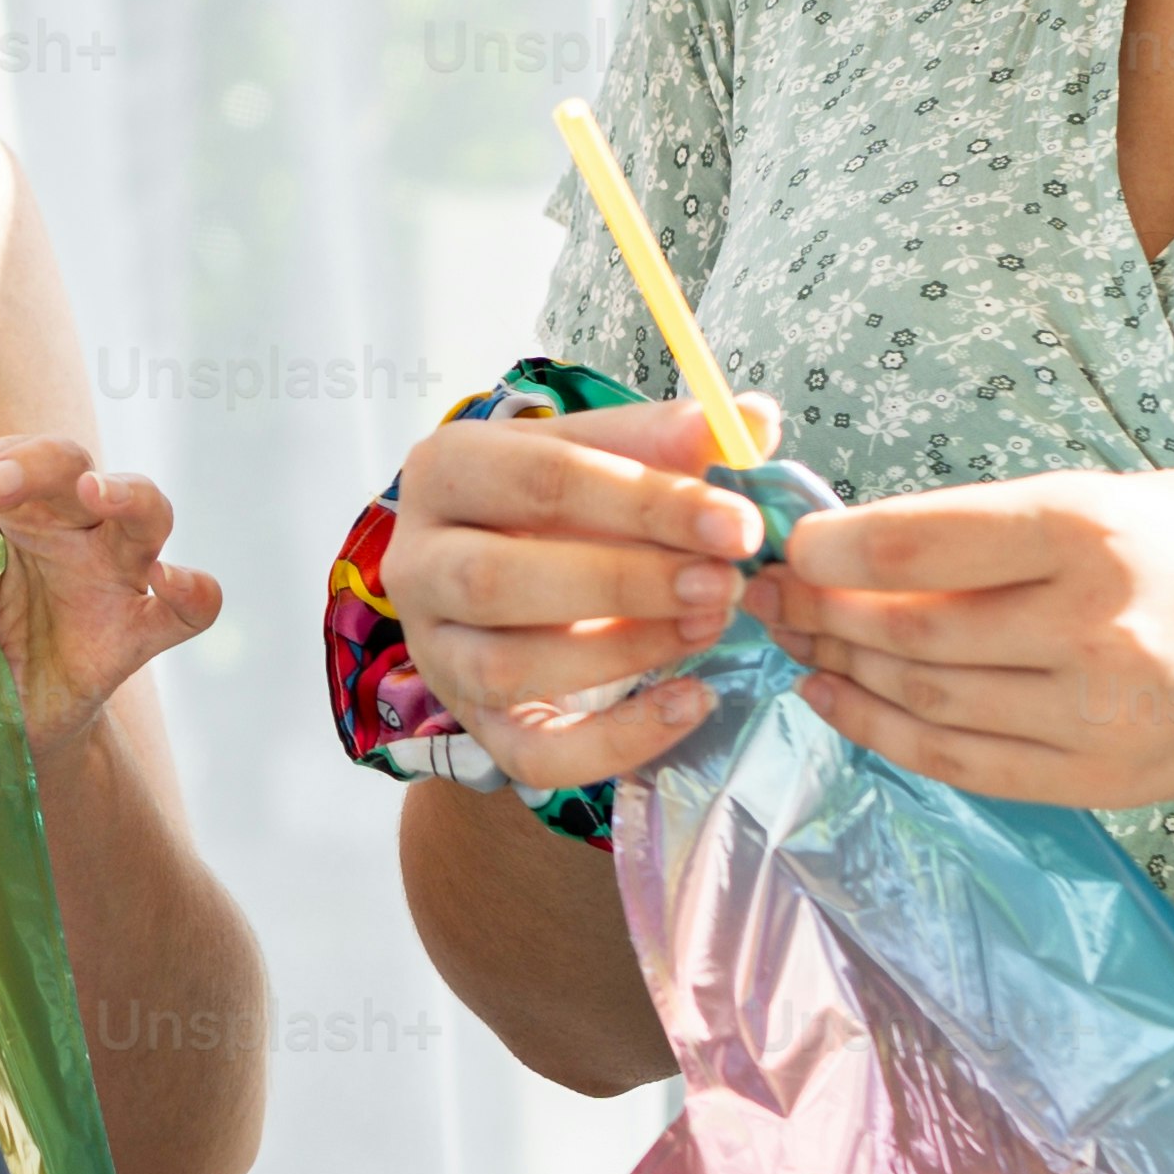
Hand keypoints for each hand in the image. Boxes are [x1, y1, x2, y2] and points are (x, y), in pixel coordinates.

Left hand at [0, 433, 225, 754]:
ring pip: (147, 508)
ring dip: (124, 493)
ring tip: (95, 492)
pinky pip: (189, 605)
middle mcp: (68, 525)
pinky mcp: (138, 632)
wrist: (3, 726)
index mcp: (7, 506)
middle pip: (63, 461)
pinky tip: (171, 583)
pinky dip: (191, 589)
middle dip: (20, 465)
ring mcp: (113, 573)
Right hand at [372, 396, 769, 797]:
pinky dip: (618, 741)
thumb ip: (673, 440)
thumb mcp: (606, 456)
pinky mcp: (474, 722)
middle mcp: (418, 561)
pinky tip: (690, 702)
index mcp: (448, 470)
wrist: (514, 579)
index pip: (541, 479)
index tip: (739, 524)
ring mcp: (436, 650)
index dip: (646, 502)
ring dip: (624, 651)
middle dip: (626, 584)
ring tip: (710, 626)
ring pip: (506, 668)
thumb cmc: (566, 506)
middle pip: (499, 579)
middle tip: (726, 583)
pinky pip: (534, 753)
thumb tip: (754, 421)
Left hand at [747, 466, 1173, 809]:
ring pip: (923, 697)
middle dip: (818, 611)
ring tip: (795, 640)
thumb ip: (1004, 523)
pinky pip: (961, 762)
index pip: (913, 547)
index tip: (786, 541)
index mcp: (1092, 533)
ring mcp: (1097, 716)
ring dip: (839, 670)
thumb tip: (866, 537)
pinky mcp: (1100, 780)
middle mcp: (1092, 629)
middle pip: (905, 630)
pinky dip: (883, 732)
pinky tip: (836, 700)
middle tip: (766, 593)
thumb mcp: (1123, 492)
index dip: (826, 549)